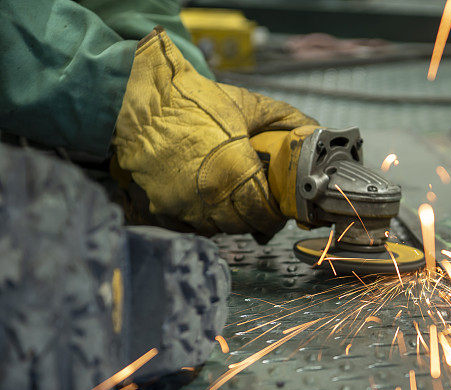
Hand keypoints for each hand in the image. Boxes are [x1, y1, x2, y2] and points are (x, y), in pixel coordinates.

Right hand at [112, 27, 317, 239]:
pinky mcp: (162, 209)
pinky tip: (208, 203)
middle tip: (261, 203)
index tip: (280, 207)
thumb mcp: (246, 104)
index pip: (265, 214)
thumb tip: (314, 131)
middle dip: (256, 217)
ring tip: (235, 200)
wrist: (137, 100)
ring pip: (219, 229)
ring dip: (231, 220)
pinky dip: (204, 220)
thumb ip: (285, 119)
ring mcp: (184, 206)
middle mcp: (209, 196)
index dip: (276, 215)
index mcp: (234, 171)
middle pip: (244, 225)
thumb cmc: (191, 100)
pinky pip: (192, 228)